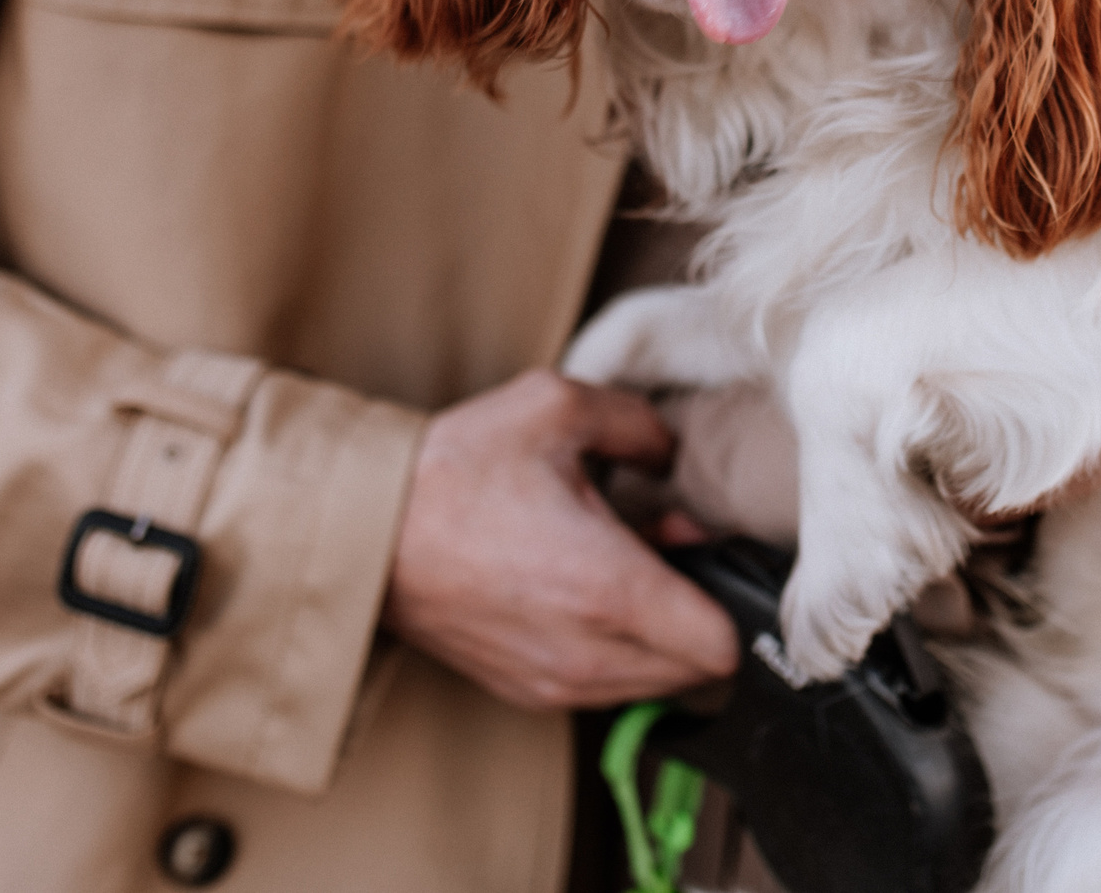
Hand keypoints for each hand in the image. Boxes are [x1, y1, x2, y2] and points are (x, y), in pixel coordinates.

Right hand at [382, 369, 738, 711]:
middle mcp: (588, 653)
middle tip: (667, 554)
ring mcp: (555, 683)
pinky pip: (606, 689)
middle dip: (698, 614)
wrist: (365, 532)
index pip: (722, 646)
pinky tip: (584, 596)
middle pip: (697, 671)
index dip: (735, 600)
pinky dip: (613, 653)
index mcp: (608, 589)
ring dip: (657, 638)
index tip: (715, 559)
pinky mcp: (526, 692)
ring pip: (654, 685)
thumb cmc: (452, 473)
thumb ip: (638, 423)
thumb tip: (672, 450)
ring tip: (621, 571)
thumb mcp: (555, 408)